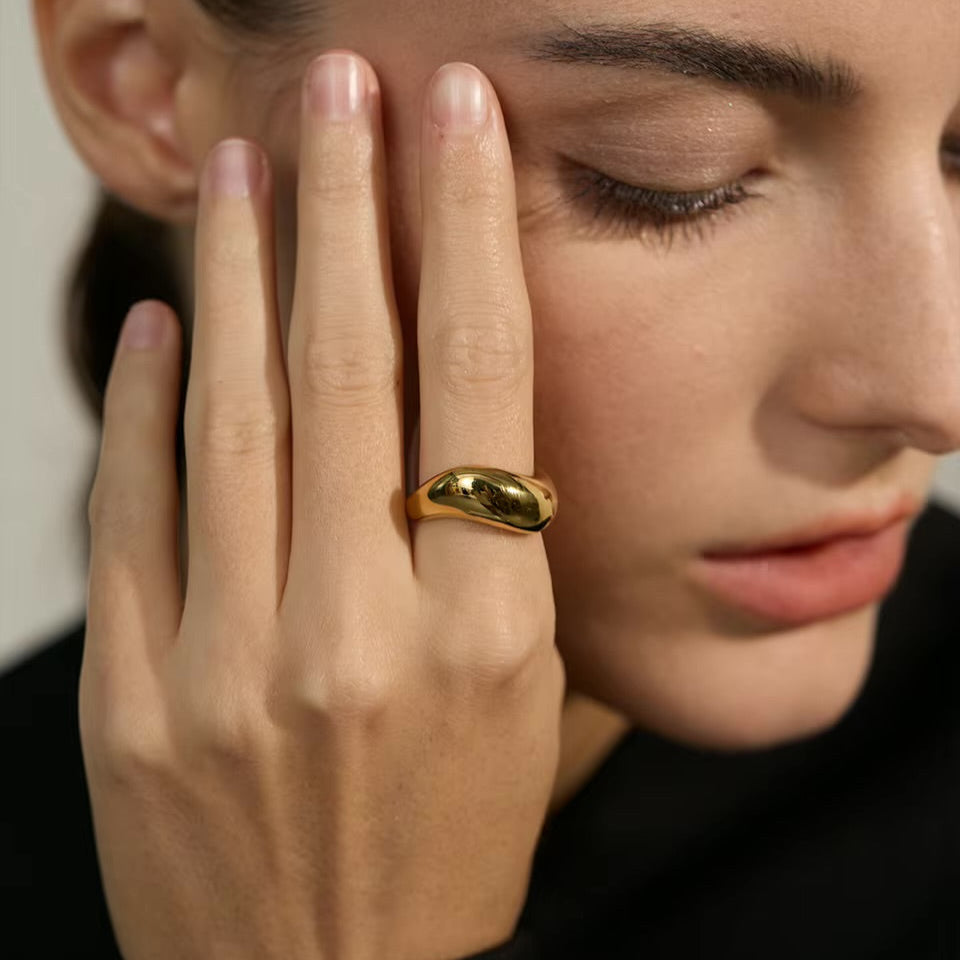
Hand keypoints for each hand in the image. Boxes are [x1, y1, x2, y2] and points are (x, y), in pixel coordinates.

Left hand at [80, 51, 564, 959]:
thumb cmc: (452, 847)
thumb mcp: (528, 704)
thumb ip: (496, 554)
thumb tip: (456, 409)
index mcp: (489, 636)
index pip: (478, 384)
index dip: (466, 232)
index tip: (456, 125)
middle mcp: (360, 635)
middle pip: (353, 367)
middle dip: (349, 203)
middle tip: (345, 88)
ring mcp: (228, 666)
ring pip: (235, 416)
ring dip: (242, 269)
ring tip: (245, 160)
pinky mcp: (132, 699)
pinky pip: (135, 511)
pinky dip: (148, 403)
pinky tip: (165, 318)